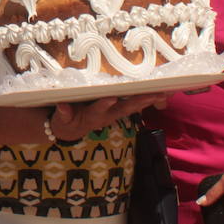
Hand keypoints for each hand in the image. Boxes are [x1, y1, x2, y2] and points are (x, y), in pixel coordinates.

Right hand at [49, 92, 166, 141]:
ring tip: (162, 93)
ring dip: (147, 101)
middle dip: (138, 102)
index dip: (104, 104)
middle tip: (152, 95)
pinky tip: (161, 93)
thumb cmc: (66, 121)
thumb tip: (62, 106)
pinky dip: (148, 99)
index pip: (98, 110)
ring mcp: (115, 113)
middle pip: (124, 109)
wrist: (73, 130)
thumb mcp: (61, 120)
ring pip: (133, 106)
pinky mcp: (120, 110)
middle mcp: (107, 116)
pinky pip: (136, 104)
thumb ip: (63, 114)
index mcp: (92, 116)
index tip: (111, 97)